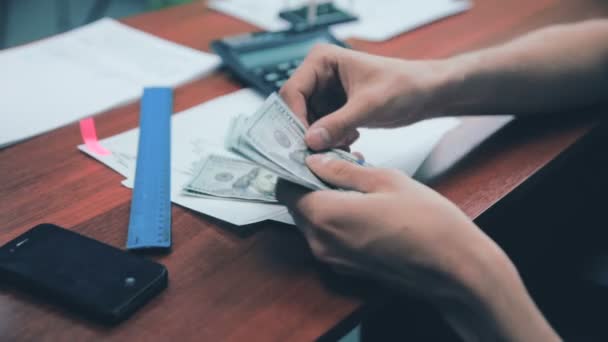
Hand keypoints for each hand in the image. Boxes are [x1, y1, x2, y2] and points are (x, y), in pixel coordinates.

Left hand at [276, 154, 503, 298]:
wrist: (456, 268)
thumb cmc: (427, 220)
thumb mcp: (385, 181)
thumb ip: (343, 171)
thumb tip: (314, 161)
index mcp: (325, 217)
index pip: (285, 189)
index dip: (293, 169)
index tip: (310, 155)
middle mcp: (320, 243)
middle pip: (296, 207)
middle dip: (309, 184)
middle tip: (337, 165)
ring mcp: (333, 261)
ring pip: (312, 222)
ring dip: (323, 201)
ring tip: (356, 184)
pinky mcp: (346, 269)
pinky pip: (327, 238)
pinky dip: (335, 220)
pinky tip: (363, 207)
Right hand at [280, 44, 445, 150]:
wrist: (426, 93)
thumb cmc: (404, 85)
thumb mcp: (369, 105)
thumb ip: (338, 123)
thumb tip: (309, 141)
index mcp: (321, 61)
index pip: (293, 92)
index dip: (294, 118)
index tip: (303, 143)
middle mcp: (318, 75)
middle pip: (297, 110)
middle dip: (309, 132)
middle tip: (321, 152)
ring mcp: (325, 93)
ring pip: (309, 124)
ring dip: (322, 140)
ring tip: (344, 144)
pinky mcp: (335, 109)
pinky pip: (322, 130)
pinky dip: (332, 141)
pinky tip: (351, 142)